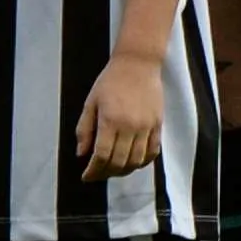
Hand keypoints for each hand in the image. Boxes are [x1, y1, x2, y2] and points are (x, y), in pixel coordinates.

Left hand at [74, 51, 164, 181]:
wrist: (138, 64)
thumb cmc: (110, 81)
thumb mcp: (91, 102)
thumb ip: (85, 129)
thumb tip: (81, 154)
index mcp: (110, 121)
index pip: (102, 156)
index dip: (93, 171)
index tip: (86, 176)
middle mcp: (130, 127)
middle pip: (119, 162)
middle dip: (106, 173)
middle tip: (98, 174)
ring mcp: (146, 127)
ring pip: (136, 161)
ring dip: (124, 171)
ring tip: (114, 170)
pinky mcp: (158, 125)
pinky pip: (153, 151)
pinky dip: (143, 162)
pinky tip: (134, 163)